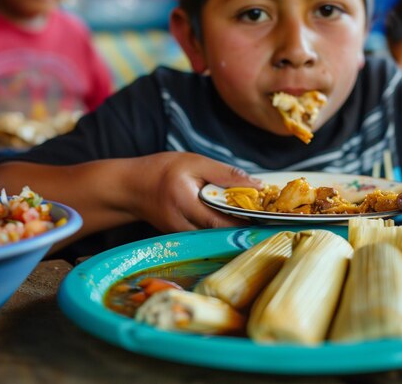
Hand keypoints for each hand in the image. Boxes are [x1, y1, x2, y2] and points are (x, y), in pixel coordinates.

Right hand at [128, 152, 262, 232]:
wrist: (131, 188)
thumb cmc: (161, 170)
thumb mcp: (194, 162)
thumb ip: (226, 174)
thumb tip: (257, 186)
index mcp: (185, 202)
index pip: (223, 219)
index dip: (248, 219)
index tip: (270, 215)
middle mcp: (183, 225)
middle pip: (223, 233)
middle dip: (247, 226)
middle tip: (268, 217)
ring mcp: (182, 236)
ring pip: (217, 237)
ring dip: (236, 228)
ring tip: (254, 216)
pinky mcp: (184, 238)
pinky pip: (209, 235)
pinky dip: (223, 227)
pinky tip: (235, 218)